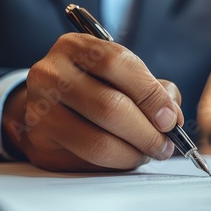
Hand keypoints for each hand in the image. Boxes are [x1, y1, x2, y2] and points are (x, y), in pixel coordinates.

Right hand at [2, 33, 182, 170]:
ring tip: (148, 152)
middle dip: (147, 132)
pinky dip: (117, 163)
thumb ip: (154, 90)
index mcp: (76, 47)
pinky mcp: (40, 141)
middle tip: (165, 145)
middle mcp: (51, 73)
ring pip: (98, 141)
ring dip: (134, 153)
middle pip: (109, 106)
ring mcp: (40, 109)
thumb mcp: (124, 75)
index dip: (151, 94)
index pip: (117, 63)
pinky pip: (87, 160)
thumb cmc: (98, 87)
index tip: (171, 119)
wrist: (52, 104)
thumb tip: (171, 118)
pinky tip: (126, 156)